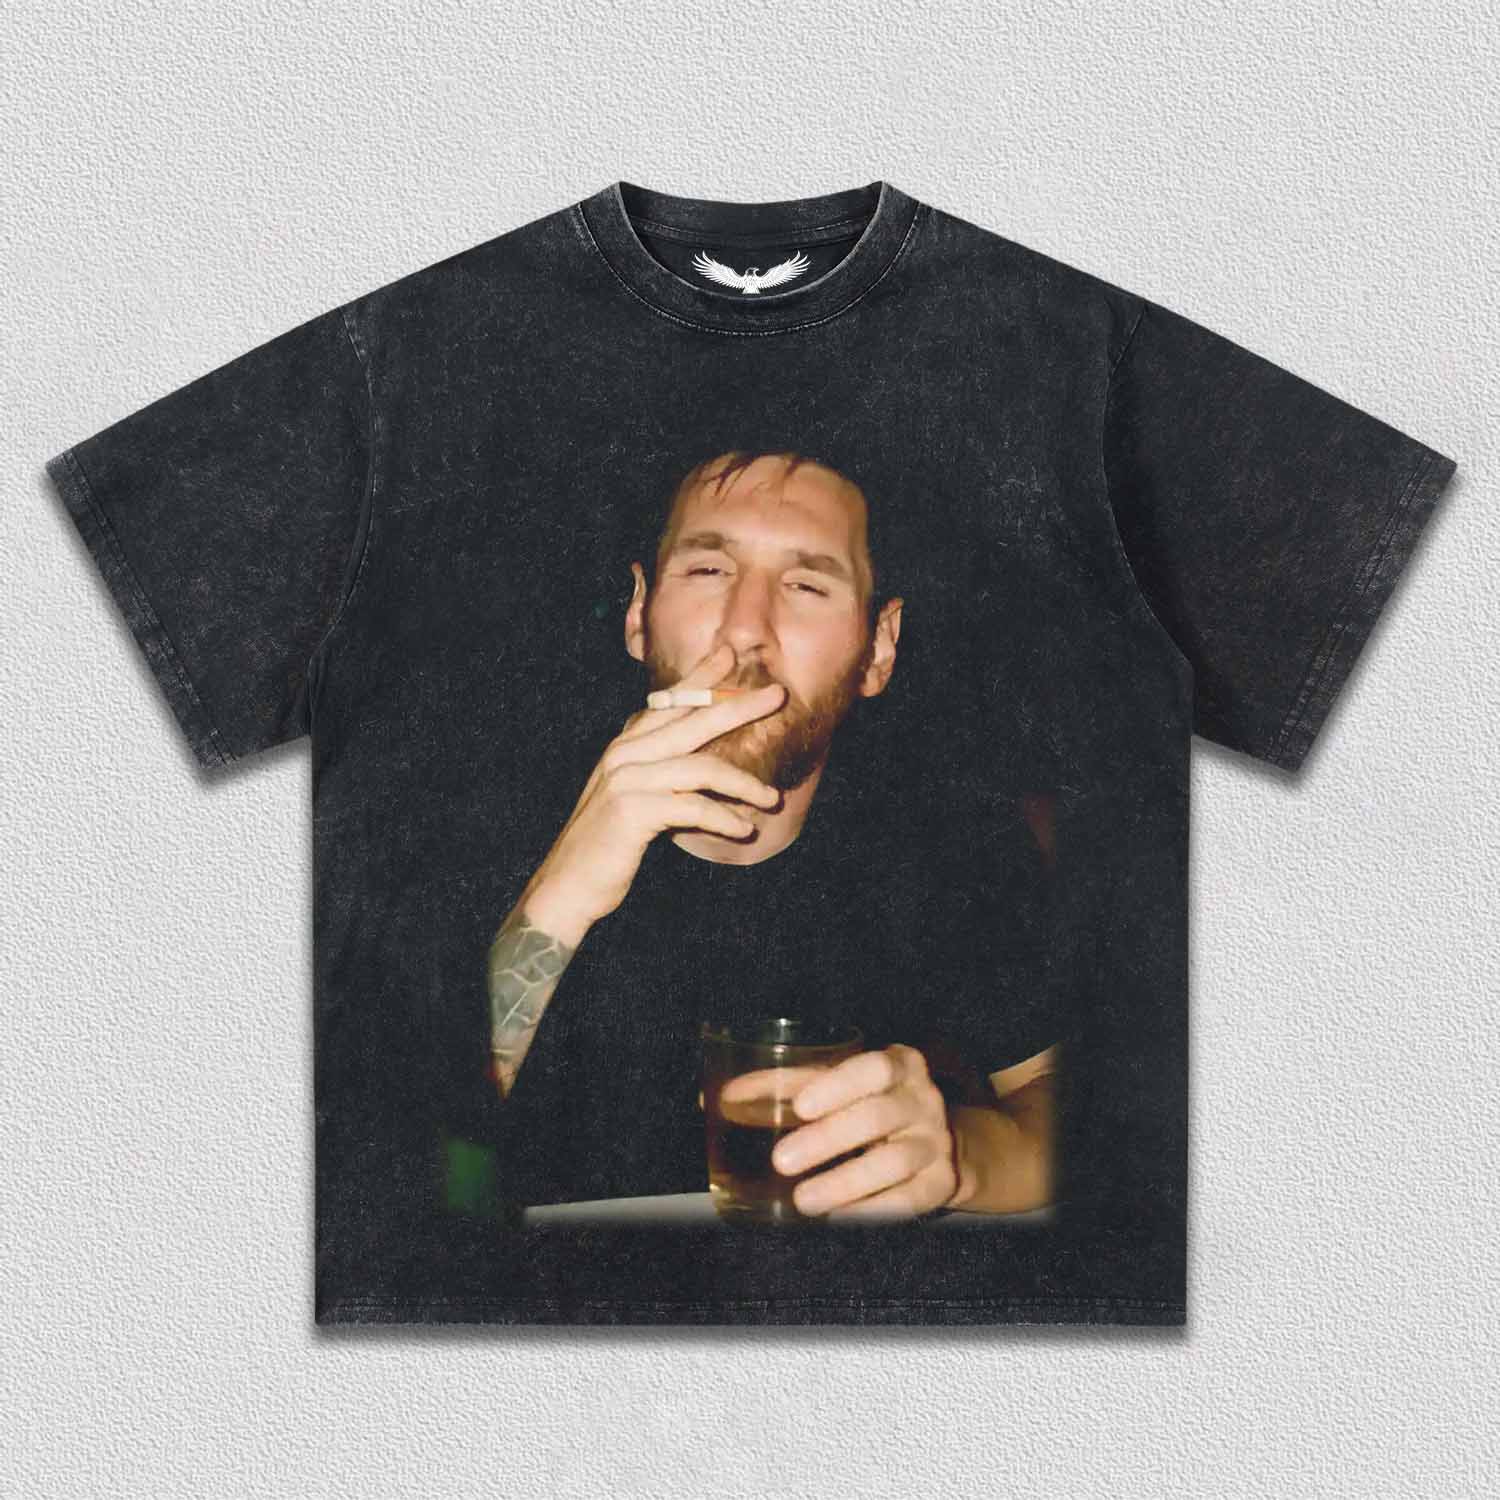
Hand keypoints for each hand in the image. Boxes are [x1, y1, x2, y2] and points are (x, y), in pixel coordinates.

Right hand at [521, 642, 785, 941]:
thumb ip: (659, 774)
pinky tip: (744, 829)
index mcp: (625, 746)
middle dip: (738, 705)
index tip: (730, 654)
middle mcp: (624, 754)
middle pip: (691, 720)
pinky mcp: (632, 812)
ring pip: (700, 768)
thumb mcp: (631, 799)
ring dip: (743, 784)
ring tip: (772, 799)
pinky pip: (691, 807)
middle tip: (777, 694)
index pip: (669, 702)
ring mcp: (626, 780)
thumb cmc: (607, 845)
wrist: (566, 887)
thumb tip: (701, 765)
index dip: (701, 677)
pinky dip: (723, 818)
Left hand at [772, 1045, 961, 1220]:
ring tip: (803, 1200)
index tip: (800, 1106)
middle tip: (781, 1160)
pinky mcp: (941, 1182)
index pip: (875, 1068)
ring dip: (844, 1182)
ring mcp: (935, 1142)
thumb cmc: (872, 1102)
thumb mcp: (839, 1085)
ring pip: (894, 1161)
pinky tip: (838, 1217)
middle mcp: (923, 1100)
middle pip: (878, 1116)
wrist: (939, 1139)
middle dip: (827, 1139)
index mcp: (899, 1064)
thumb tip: (729, 1097)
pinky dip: (871, 1209)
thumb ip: (787, 1086)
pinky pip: (908, 1200)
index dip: (838, 1086)